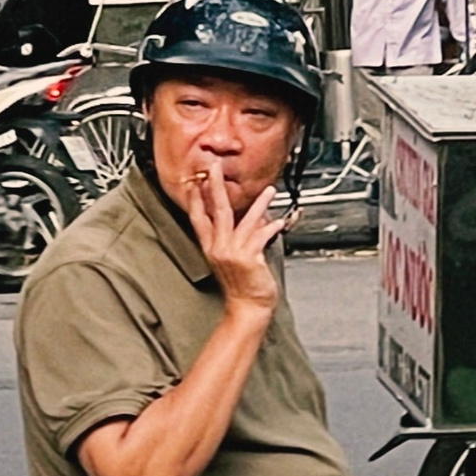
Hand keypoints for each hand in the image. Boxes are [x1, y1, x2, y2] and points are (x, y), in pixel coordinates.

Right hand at [190, 164, 283, 319]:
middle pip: (216, 210)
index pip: (198, 217)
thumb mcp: (233, 258)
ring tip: (270, 190)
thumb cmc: (241, 285)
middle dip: (215, 186)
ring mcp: (233, 253)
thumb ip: (240, 236)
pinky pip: (261, 236)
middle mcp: (219, 248)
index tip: (195, 179)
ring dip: (260, 204)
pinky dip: (271, 227)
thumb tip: (256, 218)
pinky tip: (279, 221)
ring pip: (245, 220)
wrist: (247, 308)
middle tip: (215, 167)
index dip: (196, 197)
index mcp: (211, 247)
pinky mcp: (248, 258)